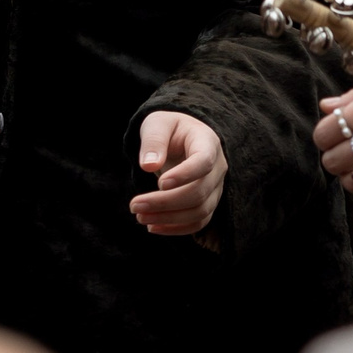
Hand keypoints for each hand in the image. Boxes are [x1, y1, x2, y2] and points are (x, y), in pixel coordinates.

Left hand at [130, 109, 226, 236]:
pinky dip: (176, 229)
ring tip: (140, 216)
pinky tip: (153, 227)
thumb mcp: (158, 124)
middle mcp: (217, 168)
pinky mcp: (208, 204)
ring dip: (168, 219)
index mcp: (207, 142)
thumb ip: (154, 141)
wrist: (182, 139)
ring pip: (199, 212)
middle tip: (134, 205)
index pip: (203, 162)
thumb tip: (148, 166)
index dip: (185, 175)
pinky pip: (198, 223)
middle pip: (199, 192)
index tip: (159, 183)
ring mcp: (215, 188)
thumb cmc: (169, 129)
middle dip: (166, 202)